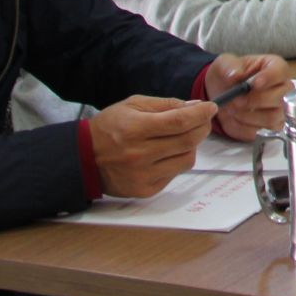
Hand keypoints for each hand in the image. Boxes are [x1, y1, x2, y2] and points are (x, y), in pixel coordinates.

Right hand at [89, 95, 214, 197]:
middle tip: (203, 120)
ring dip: (190, 146)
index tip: (210, 108)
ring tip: (179, 138)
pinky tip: (164, 155)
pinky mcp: (145, 190)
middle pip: (188, 141)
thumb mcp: (133, 105)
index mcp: (136, 129)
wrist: (84, 158)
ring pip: (187, 159)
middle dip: (203, 127)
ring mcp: (143, 175)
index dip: (200, 114)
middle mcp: (140, 154)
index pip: (179, 122)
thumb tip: (195, 107)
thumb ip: (165, 104)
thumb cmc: (110, 127)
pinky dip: (176, 161)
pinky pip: (174, 174)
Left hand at [206, 53, 291, 141]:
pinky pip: (261, 132)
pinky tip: (233, 118)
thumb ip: (230, 67)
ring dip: (247, 116)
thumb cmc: (229, 74)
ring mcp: (279, 109)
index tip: (253, 84)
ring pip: (272, 118)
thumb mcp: (224, 64)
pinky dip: (243, 128)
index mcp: (275, 67)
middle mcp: (282, 89)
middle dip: (253, 101)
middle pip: (279, 99)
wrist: (220, 91)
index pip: (281, 72)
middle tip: (234, 100)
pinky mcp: (269, 127)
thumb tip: (236, 74)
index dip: (269, 78)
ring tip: (231, 109)